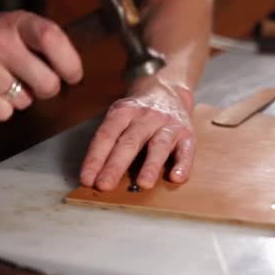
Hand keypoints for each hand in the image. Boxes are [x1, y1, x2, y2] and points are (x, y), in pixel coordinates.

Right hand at [0, 10, 82, 120]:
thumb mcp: (20, 34)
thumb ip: (48, 47)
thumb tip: (76, 76)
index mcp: (19, 23)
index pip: (52, 38)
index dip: (69, 63)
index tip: (72, 77)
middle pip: (46, 81)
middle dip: (47, 90)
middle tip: (36, 85)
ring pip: (24, 101)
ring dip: (20, 100)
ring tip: (4, 85)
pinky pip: (2, 112)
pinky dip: (0, 110)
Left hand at [80, 77, 195, 190]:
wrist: (169, 89)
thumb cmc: (139, 111)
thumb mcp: (120, 114)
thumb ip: (110, 138)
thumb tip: (94, 173)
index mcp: (125, 111)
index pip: (107, 135)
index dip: (95, 157)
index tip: (87, 179)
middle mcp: (147, 117)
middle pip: (130, 141)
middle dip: (116, 165)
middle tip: (104, 186)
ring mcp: (168, 125)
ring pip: (159, 145)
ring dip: (151, 165)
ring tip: (143, 184)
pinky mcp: (187, 134)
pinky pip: (186, 150)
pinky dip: (183, 164)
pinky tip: (176, 178)